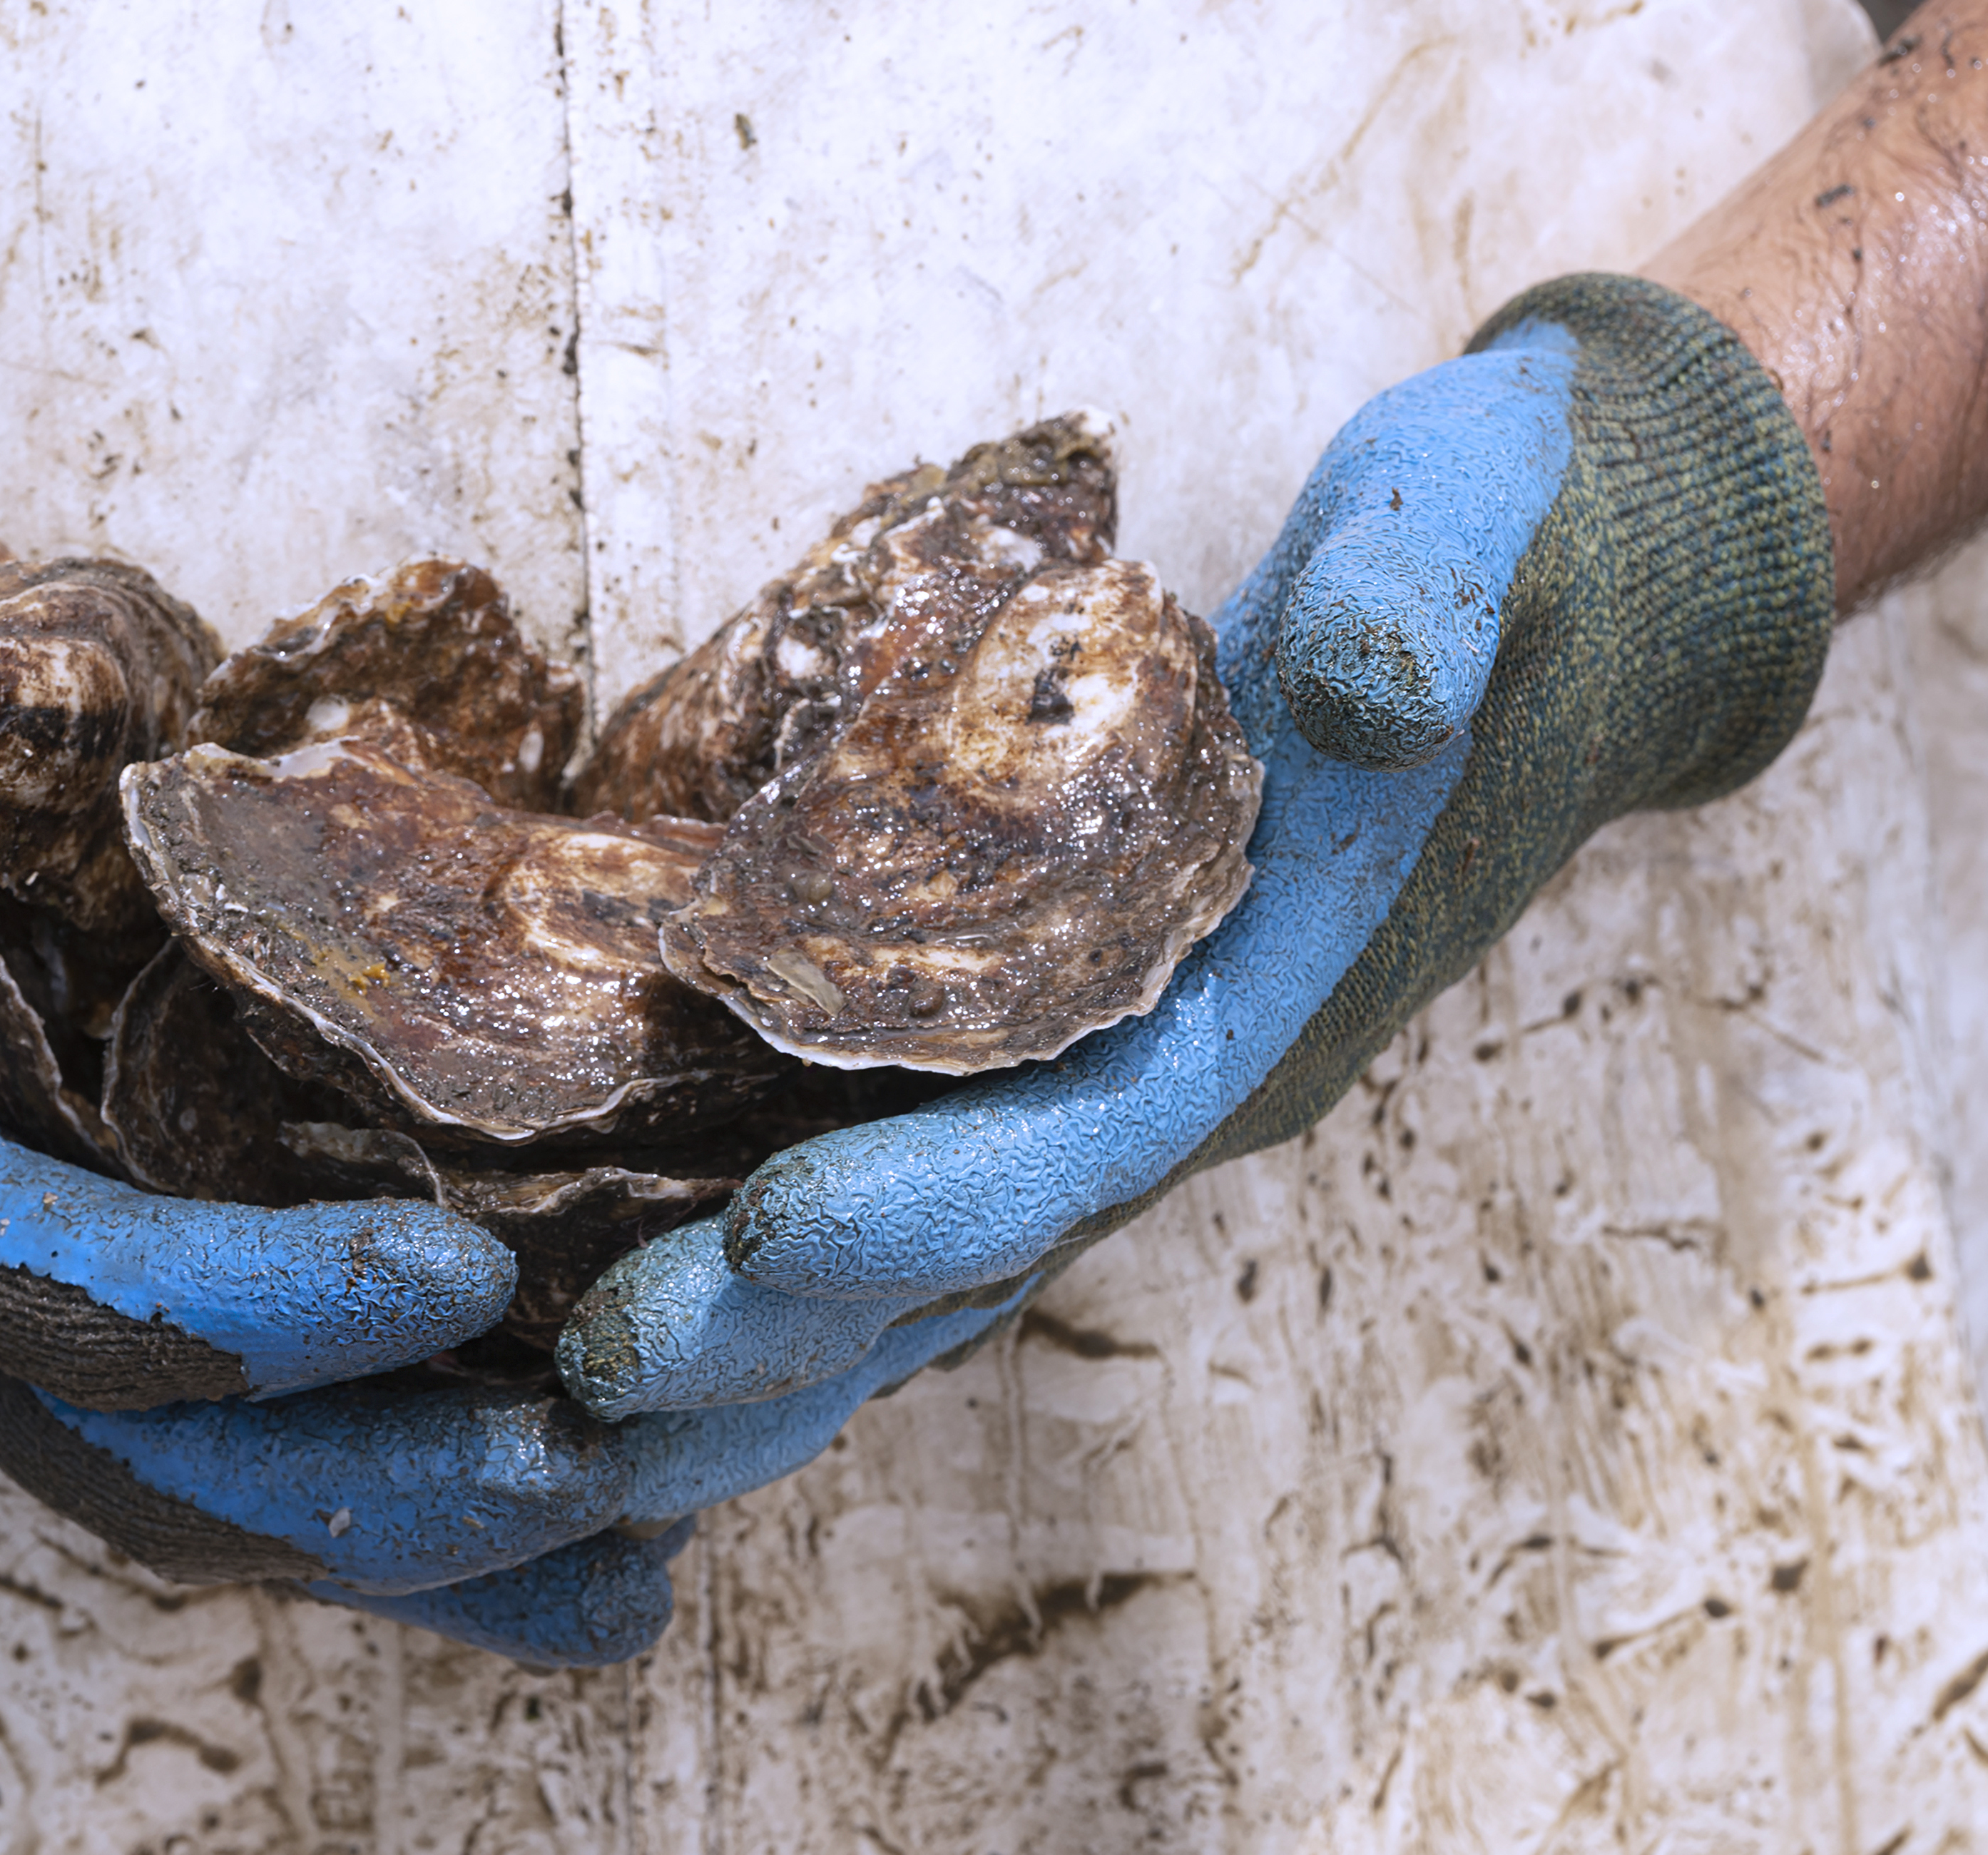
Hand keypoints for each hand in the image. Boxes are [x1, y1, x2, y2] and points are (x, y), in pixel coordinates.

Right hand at [0, 514, 717, 1662]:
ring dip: (421, 1545)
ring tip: (636, 1559)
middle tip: (622, 1470)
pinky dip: (374, 1499)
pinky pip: (219, 1443)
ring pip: (216, 1500)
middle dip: (397, 1491)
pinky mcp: (41, 1300)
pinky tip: (539, 1518)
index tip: (470, 1273)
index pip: (73, 1303)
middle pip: (178, 1471)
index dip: (267, 1309)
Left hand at [552, 272, 1834, 1425]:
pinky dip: (782, 1261)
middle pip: (977, 1243)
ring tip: (578, 1413)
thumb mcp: (1481, 506)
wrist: (1528, 598)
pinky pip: (908, 1176)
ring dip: (767, 1342)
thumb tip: (1372, 679)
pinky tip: (629, 1280)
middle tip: (600, 1377)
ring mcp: (1111, 1069)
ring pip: (929, 1253)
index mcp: (1274, 982)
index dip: (941, 1195)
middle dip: (796, 1324)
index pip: (1098, 1131)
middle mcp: (1184, 1068)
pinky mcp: (1051, 1041)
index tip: (766, 1240)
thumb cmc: (1488, 545)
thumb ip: (1429, 585)